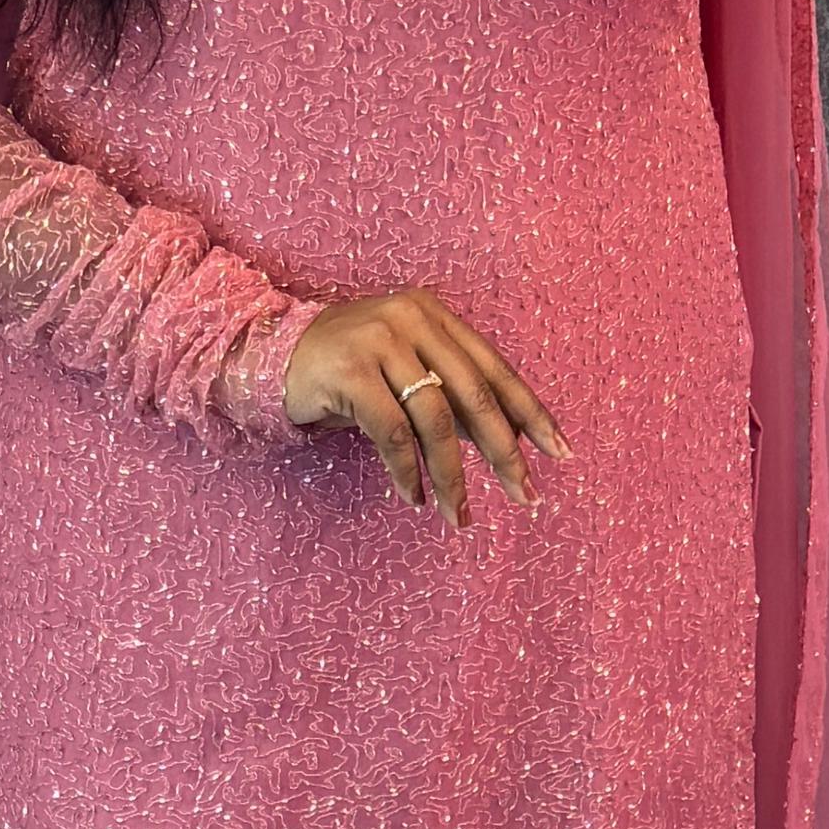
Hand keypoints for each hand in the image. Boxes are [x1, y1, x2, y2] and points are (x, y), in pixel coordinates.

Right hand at [283, 290, 573, 527]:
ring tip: (459, 514)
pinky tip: (415, 497)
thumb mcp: (403, 368)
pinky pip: (393, 433)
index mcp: (434, 315)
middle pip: (475, 396)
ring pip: (436, 420)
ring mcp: (379, 341)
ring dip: (452, 475)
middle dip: (503, 453)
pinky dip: (408, 472)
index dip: (530, 413)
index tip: (559, 452)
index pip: (495, 368)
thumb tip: (503, 444)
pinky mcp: (349, 372)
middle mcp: (412, 319)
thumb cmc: (345, 370)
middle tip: (524, 495)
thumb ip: (447, 393)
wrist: (270, 355)